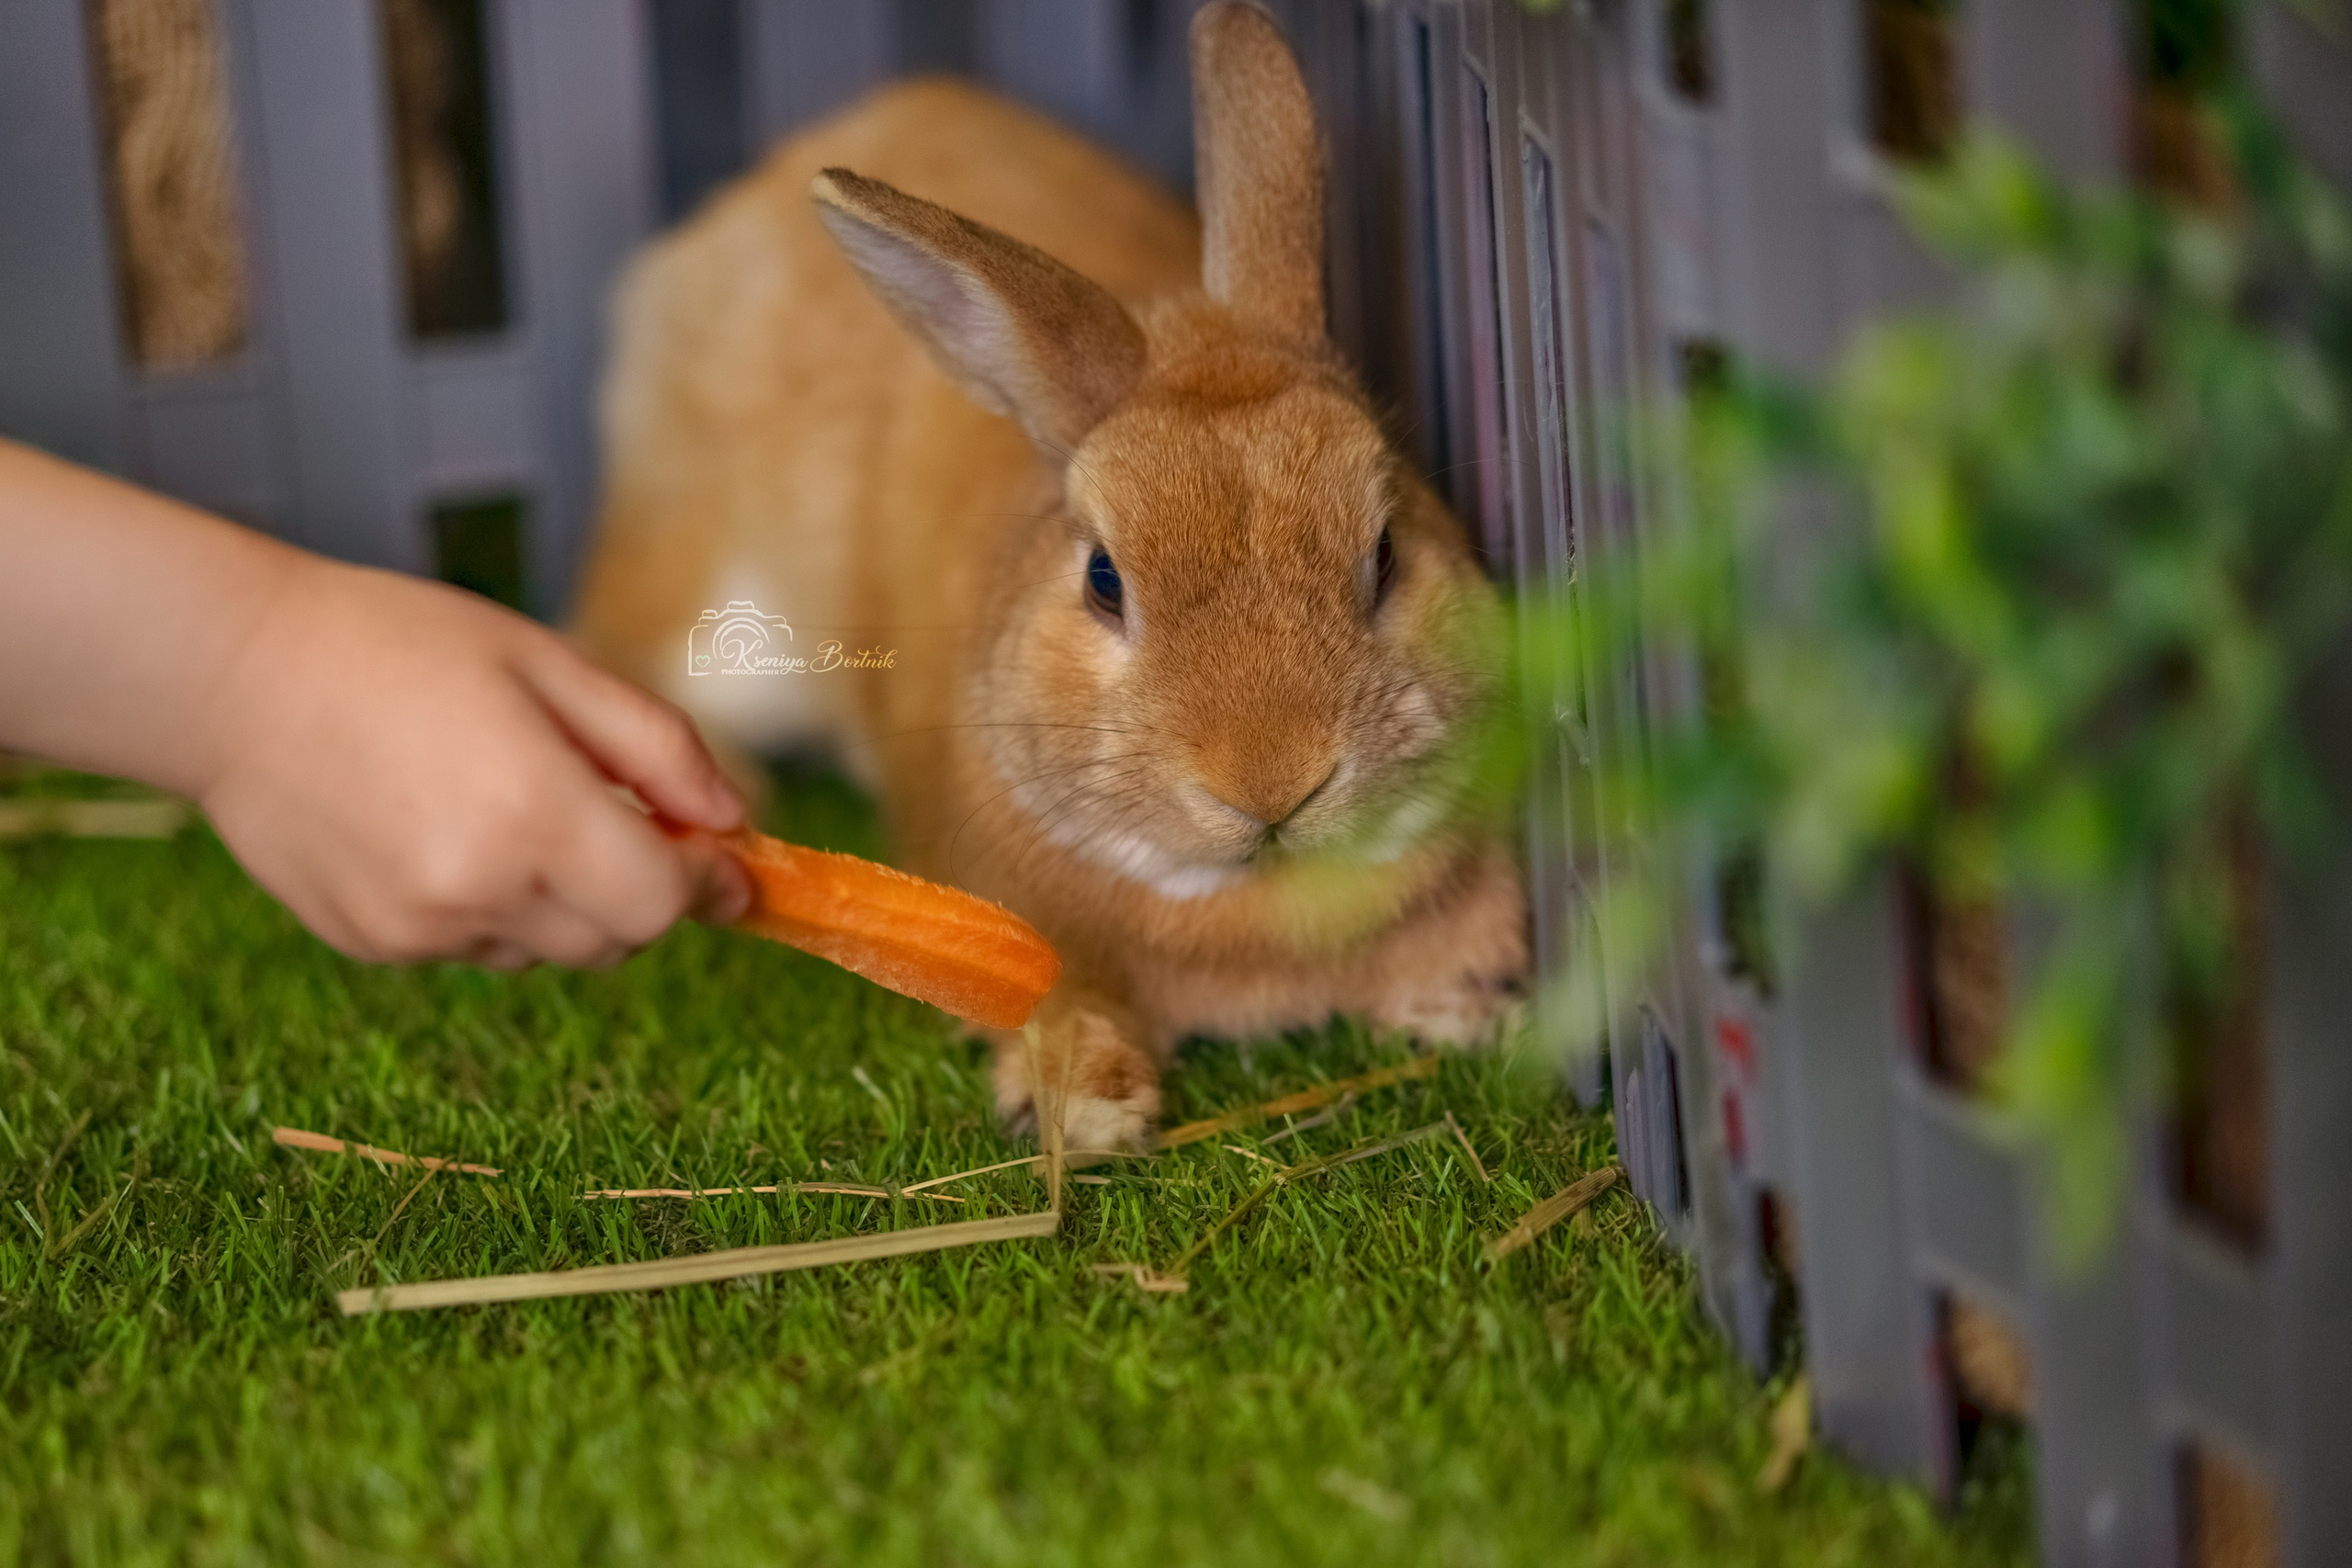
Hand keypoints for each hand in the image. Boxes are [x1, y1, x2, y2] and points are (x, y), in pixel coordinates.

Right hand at [194, 556, 751, 967]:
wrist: (234, 676)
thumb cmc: (400, 646)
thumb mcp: (551, 665)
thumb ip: (657, 748)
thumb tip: (734, 820)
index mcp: (533, 813)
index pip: (661, 904)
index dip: (704, 884)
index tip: (722, 862)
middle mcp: (478, 889)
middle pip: (615, 940)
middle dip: (640, 890)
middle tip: (618, 816)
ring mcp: (420, 928)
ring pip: (548, 951)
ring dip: (565, 901)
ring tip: (509, 806)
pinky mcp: (375, 944)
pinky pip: (476, 948)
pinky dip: (494, 907)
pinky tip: (444, 829)